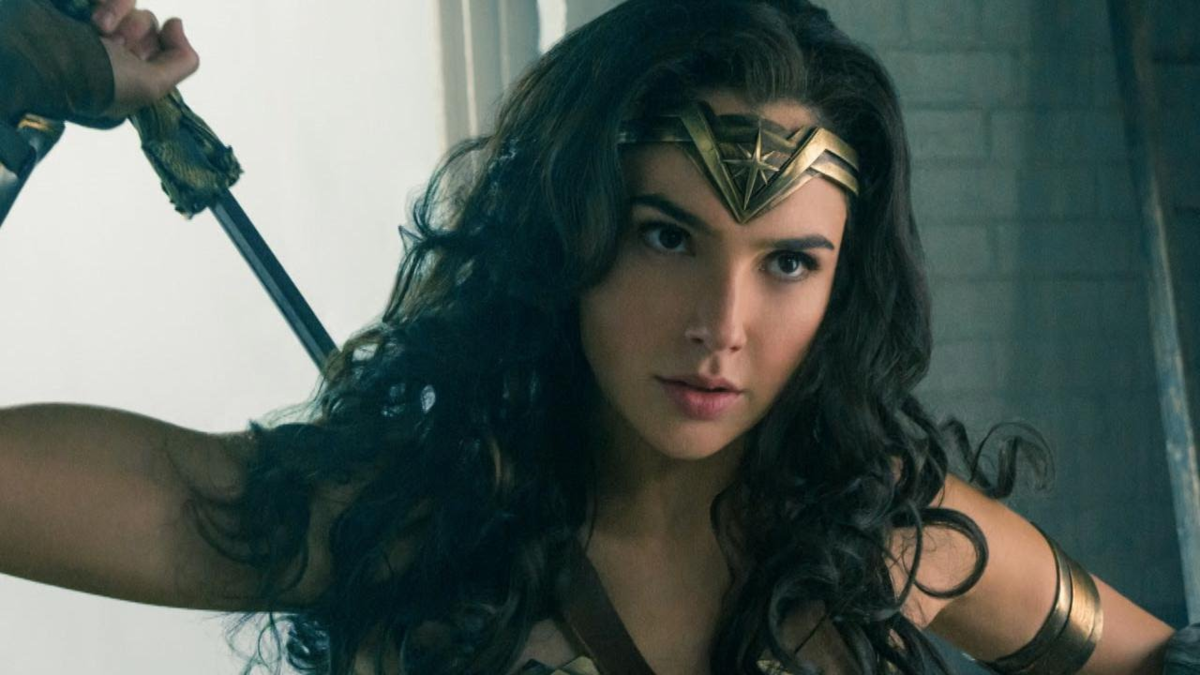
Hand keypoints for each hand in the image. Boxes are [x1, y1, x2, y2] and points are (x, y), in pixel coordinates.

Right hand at [89, 0, 199, 118]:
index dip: (159, 46)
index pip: (162, 44)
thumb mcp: (152, 86)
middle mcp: (112, 48)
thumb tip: (176, 24)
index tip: (141, 56)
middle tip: (117, 45)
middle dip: (137, 31)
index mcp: (130, 72)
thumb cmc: (100, 82)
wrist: (48, 60)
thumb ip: (182, 61)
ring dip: (120, 14)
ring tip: (100, 29)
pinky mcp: (82, 6)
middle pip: (147, 22)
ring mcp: (94, 24)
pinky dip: (108, 2)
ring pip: (130, 5)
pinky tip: (90, 18)